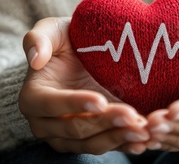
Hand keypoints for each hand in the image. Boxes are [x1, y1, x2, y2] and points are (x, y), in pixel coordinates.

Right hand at [19, 17, 149, 154]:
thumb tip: (35, 59)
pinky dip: (126, 145)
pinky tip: (145, 140)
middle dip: (105, 123)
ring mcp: (67, 138)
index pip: (52, 105)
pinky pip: (107, 148)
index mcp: (32, 98)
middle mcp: (45, 124)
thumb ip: (38, 38)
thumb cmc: (66, 41)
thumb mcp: (52, 30)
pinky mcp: (89, 141)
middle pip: (75, 129)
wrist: (82, 56)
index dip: (76, 105)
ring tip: (143, 130)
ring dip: (118, 138)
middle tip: (131, 115)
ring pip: (92, 143)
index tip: (100, 100)